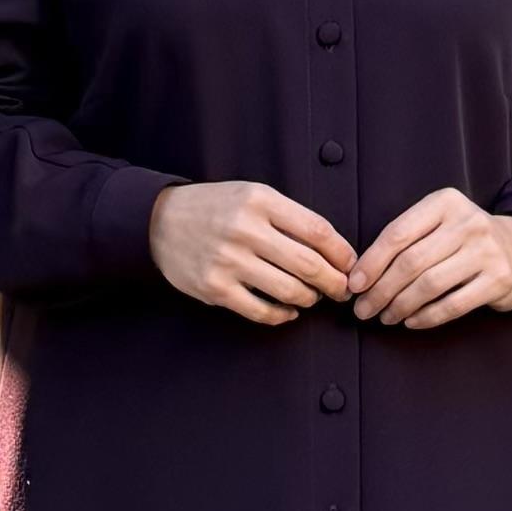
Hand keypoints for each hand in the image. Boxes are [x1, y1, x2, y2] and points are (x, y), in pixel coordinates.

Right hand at [148, 179, 358, 321]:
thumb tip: (334, 250)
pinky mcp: (215, 288)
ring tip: (312, 297)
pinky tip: (288, 310)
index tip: (351, 264)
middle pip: (309, 264)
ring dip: (309, 299)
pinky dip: (282, 314)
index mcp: (260, 201)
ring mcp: (229, 261)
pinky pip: (261, 311)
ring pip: (289, 291)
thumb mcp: (252, 195)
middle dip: (334, 283)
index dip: (342, 253)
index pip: (318, 231)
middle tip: (342, 290)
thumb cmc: (216, 208)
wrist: (160, 221)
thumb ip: (289, 217)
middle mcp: (245, 229)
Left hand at [348, 193, 511, 329]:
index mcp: (445, 203)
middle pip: (411, 262)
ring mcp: (486, 251)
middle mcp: (468, 223)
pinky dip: (427, 316)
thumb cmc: (464, 240)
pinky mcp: (499, 279)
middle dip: (381, 290)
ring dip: (400, 306)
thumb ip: (406, 239)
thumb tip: (360, 275)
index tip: (354, 285)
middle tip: (364, 309)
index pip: (398, 233)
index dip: (371, 262)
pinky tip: (411, 321)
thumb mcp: (439, 223)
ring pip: (430, 285)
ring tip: (386, 317)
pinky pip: (453, 304)